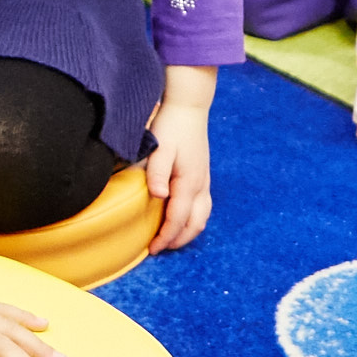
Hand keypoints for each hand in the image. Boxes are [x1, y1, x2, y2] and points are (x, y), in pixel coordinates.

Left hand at [142, 76, 213, 250]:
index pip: (178, 219)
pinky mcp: (204, 176)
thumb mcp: (160, 148)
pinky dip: (193, 220)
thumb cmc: (171, 126)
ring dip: (188, 232)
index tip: (152, 249)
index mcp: (189, 182)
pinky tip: (181, 220)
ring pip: (202, 217)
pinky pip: (203, 207)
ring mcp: (205, 181)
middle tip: (158, 248)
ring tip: (170, 239)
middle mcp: (201, 185)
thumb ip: (157, 172)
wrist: (189, 108)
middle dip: (178, 240)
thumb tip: (158, 197)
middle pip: (195, 224)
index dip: (165, 237)